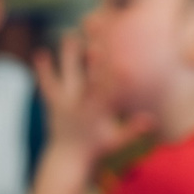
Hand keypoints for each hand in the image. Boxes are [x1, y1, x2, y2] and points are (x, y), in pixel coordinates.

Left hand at [33, 35, 149, 160]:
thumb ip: (133, 129)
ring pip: (67, 76)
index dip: (117, 79)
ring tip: (70, 35)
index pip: (110, 92)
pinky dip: (43, 70)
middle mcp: (81, 106)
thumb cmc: (96, 147)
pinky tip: (40, 52)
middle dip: (92, 64)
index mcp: (99, 113)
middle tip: (96, 44)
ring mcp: (66, 104)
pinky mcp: (53, 103)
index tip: (124, 63)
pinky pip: (47, 84)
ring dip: (68, 57)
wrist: (68, 158)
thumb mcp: (117, 141)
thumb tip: (152, 120)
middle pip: (89, 80)